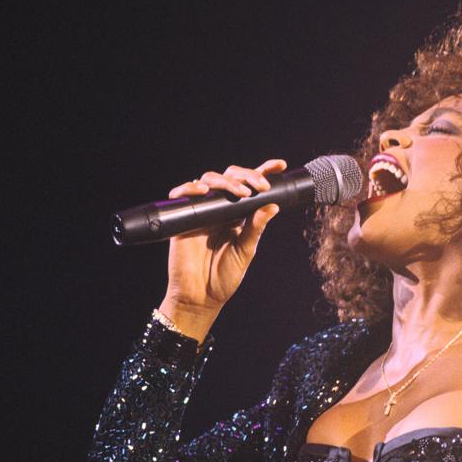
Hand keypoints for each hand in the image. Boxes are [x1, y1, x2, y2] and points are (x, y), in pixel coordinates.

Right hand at [158, 159, 286, 341]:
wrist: (201, 297)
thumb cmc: (225, 276)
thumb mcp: (246, 251)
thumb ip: (255, 228)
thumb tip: (273, 206)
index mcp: (238, 214)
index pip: (251, 186)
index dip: (263, 172)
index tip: (279, 165)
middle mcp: (220, 208)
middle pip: (230, 177)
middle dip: (246, 175)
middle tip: (259, 185)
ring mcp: (202, 211)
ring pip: (209, 180)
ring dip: (225, 182)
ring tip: (240, 193)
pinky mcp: (182, 218)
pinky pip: (182, 195)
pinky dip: (189, 188)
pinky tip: (202, 190)